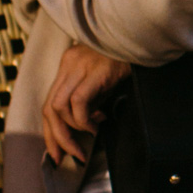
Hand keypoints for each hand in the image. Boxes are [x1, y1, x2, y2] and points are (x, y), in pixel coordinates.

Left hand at [43, 43, 131, 169]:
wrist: (143, 38)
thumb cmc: (127, 58)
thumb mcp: (103, 79)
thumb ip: (91, 97)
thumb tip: (87, 123)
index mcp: (68, 65)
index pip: (49, 103)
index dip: (51, 131)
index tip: (57, 151)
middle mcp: (68, 64)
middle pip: (49, 108)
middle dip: (56, 137)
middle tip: (69, 154)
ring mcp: (79, 66)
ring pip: (58, 107)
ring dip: (72, 129)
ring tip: (90, 135)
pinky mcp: (94, 71)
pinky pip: (78, 102)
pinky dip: (84, 119)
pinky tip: (98, 124)